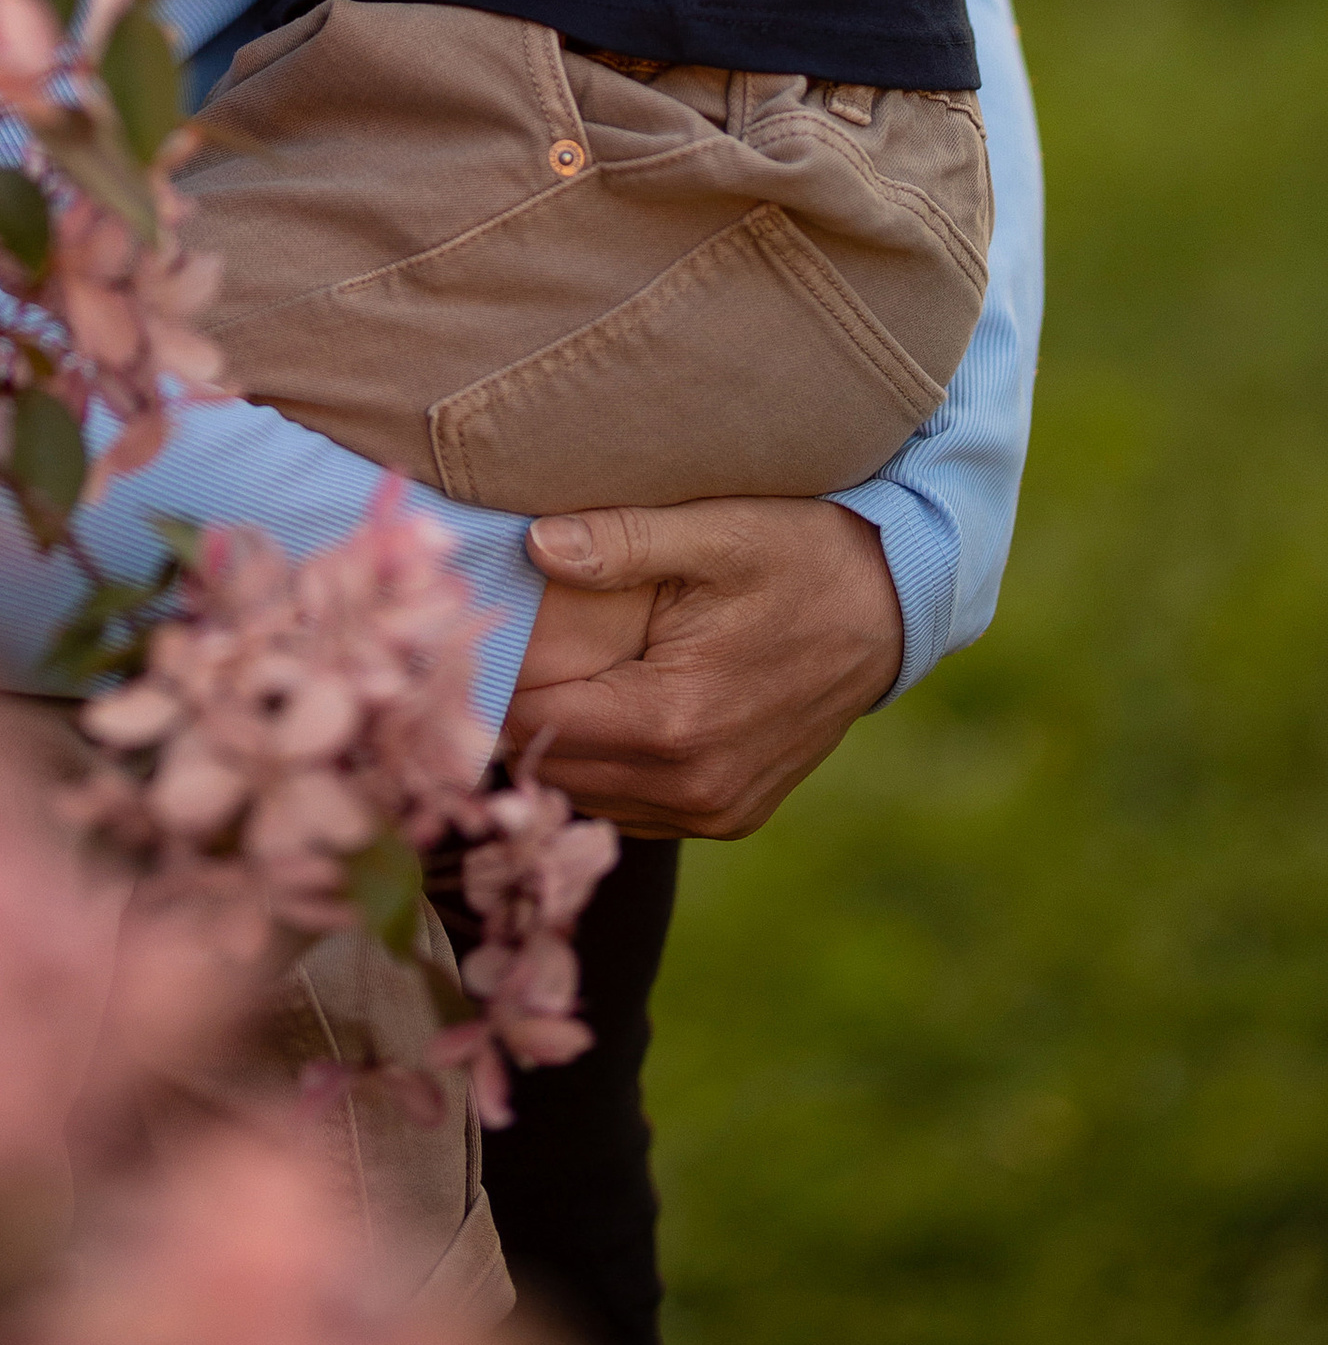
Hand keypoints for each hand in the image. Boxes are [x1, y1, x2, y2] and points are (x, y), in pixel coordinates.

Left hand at [500, 496, 904, 839]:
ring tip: (519, 683)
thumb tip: (534, 545)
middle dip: (507, 718)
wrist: (891, 609)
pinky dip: (599, 770)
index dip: (487, 684)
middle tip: (469, 662)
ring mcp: (716, 810)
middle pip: (552, 770)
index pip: (536, 723)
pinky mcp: (731, 814)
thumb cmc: (800, 555)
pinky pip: (632, 808)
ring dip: (550, 749)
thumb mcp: (717, 530)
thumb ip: (620, 540)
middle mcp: (693, 787)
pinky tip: (586, 713)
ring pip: (588, 798)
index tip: (454, 644)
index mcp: (676, 723)